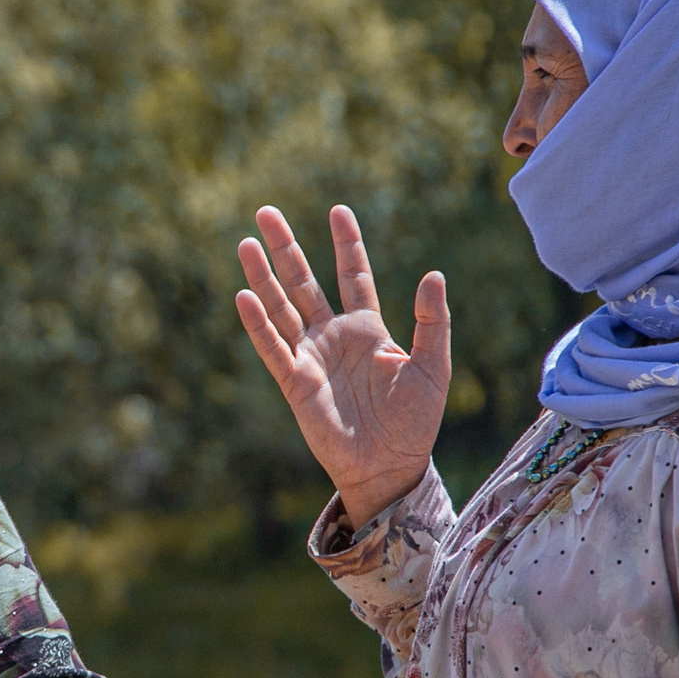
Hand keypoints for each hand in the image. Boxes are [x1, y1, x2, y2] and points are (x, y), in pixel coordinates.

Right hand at [235, 205, 448, 529]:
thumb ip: (433, 322)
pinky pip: (274, 348)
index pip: (353, 275)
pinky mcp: (296, 383)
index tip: (338, 211)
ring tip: (246, 244)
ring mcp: (311, 358)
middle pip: (304, 282)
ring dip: (263, 277)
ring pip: (281, 308)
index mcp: (368, 329)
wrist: (391, 466)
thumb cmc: (415, 421)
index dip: (346, 244)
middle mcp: (333, 337)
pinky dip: (259, 324)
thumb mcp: (433, 366)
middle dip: (286, 248)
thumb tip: (434, 275)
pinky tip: (245, 297)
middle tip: (266, 212)